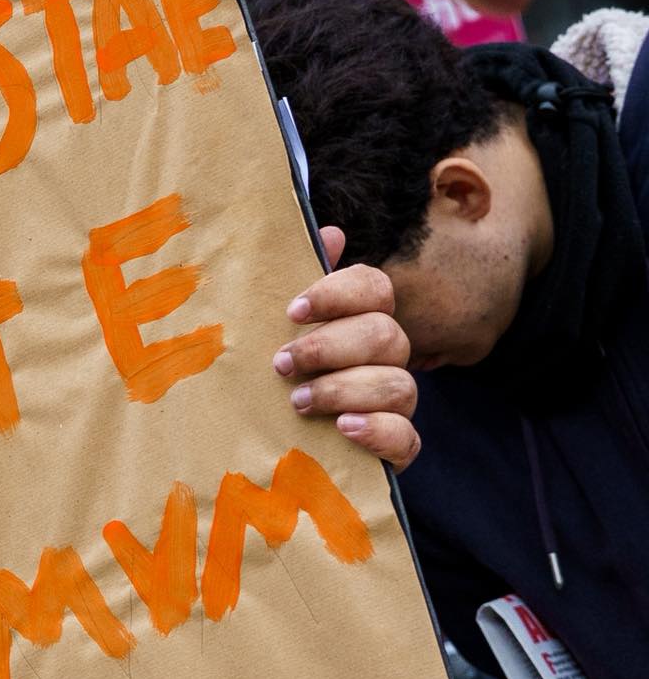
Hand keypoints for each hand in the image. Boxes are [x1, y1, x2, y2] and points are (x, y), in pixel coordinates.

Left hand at [272, 227, 420, 471]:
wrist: (270, 443)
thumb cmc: (275, 377)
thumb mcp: (273, 329)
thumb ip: (296, 281)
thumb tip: (331, 232)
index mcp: (358, 320)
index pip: (374, 288)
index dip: (338, 294)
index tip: (292, 311)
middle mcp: (384, 357)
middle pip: (385, 334)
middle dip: (330, 347)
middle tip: (281, 364)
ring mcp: (394, 402)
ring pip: (399, 384)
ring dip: (343, 389)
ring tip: (298, 401)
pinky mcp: (395, 446)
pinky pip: (408, 437)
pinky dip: (377, 430)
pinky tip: (344, 427)